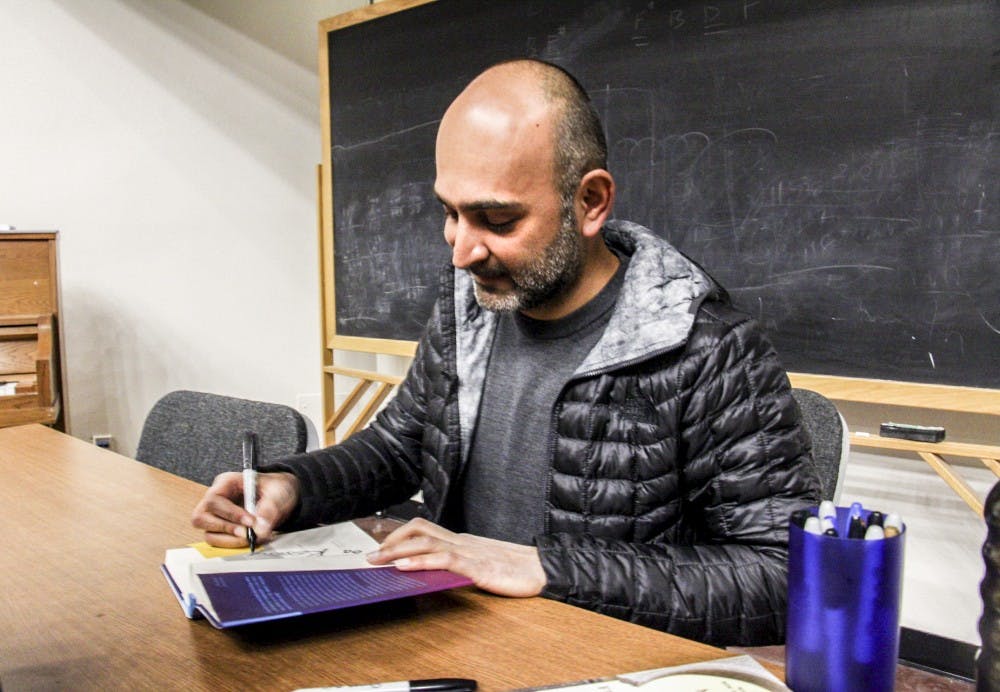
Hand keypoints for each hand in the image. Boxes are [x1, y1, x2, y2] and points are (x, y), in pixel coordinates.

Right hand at [191, 471, 299, 547]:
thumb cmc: (276, 488)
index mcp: (226, 483)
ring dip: (229, 540)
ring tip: (250, 538)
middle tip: (247, 534)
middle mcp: (217, 499)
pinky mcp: (222, 530)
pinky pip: (218, 542)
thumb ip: (270, 508)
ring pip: (208, 533)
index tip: (250, 522)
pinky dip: (232, 545)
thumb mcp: (278, 492)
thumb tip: (260, 529)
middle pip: (201, 517)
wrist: (282, 495)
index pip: (214, 499)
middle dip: (225, 528)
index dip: (229, 513)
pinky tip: (249, 540)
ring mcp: (217, 516)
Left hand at [367, 518, 545, 597]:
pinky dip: (420, 561)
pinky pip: (444, 559)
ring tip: (378, 560)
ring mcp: (468, 551)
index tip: (379, 545)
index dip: (399, 534)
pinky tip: (405, 567)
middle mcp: (461, 541)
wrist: (543, 569)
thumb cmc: (515, 570)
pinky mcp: (476, 566)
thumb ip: (460, 566)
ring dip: (397, 550)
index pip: (424, 528)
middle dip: (391, 540)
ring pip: (426, 541)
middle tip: (371, 554)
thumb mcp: (481, 567)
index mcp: (461, 541)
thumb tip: (435, 572)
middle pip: (419, 529)